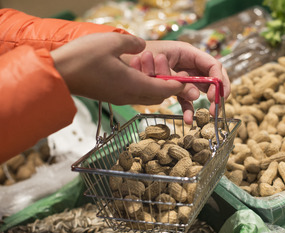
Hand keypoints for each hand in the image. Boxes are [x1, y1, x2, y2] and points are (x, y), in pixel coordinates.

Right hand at [50, 32, 186, 106]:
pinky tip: (139, 74)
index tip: (186, 79)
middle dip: (168, 87)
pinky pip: (135, 95)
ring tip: (156, 72)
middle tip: (172, 74)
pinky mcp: (113, 96)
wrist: (58, 73)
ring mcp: (120, 98)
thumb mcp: (112, 42)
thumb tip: (143, 46)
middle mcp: (129, 95)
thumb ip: (133, 43)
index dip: (177, 84)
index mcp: (133, 84)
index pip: (164, 89)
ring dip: (155, 87)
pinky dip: (143, 87)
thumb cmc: (83, 58)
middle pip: (158, 97)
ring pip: (147, 97)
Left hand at [123, 40, 229, 123]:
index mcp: (187, 52)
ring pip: (201, 90)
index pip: (212, 65)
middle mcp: (188, 63)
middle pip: (211, 77)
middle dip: (217, 92)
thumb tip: (195, 94)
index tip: (217, 95)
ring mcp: (183, 76)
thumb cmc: (139, 56)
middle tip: (215, 107)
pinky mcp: (176, 87)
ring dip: (205, 103)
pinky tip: (188, 120)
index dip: (218, 80)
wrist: (120, 61)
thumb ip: (178, 80)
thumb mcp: (160, 66)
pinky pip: (186, 98)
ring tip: (208, 114)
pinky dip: (188, 108)